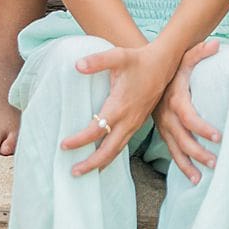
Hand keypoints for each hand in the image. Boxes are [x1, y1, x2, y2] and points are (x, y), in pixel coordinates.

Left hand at [61, 41, 174, 176]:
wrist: (164, 64)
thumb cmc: (139, 60)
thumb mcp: (118, 56)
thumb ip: (97, 61)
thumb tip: (77, 65)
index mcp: (120, 106)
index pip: (96, 130)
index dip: (79, 140)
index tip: (64, 145)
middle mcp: (128, 120)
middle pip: (108, 150)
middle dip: (91, 164)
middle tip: (73, 172)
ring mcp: (134, 123)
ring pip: (117, 150)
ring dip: (101, 163)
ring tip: (85, 172)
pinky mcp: (138, 123)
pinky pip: (123, 144)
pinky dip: (112, 155)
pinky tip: (104, 158)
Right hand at [154, 41, 220, 182]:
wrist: (143, 73)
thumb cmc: (167, 67)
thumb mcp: (182, 58)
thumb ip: (198, 52)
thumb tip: (216, 44)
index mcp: (174, 100)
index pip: (189, 117)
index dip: (202, 127)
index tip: (218, 137)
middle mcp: (167, 116)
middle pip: (183, 139)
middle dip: (198, 152)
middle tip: (215, 163)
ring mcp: (163, 126)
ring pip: (175, 149)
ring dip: (188, 165)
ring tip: (200, 179)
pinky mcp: (162, 131)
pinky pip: (171, 150)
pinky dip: (181, 164)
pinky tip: (192, 177)